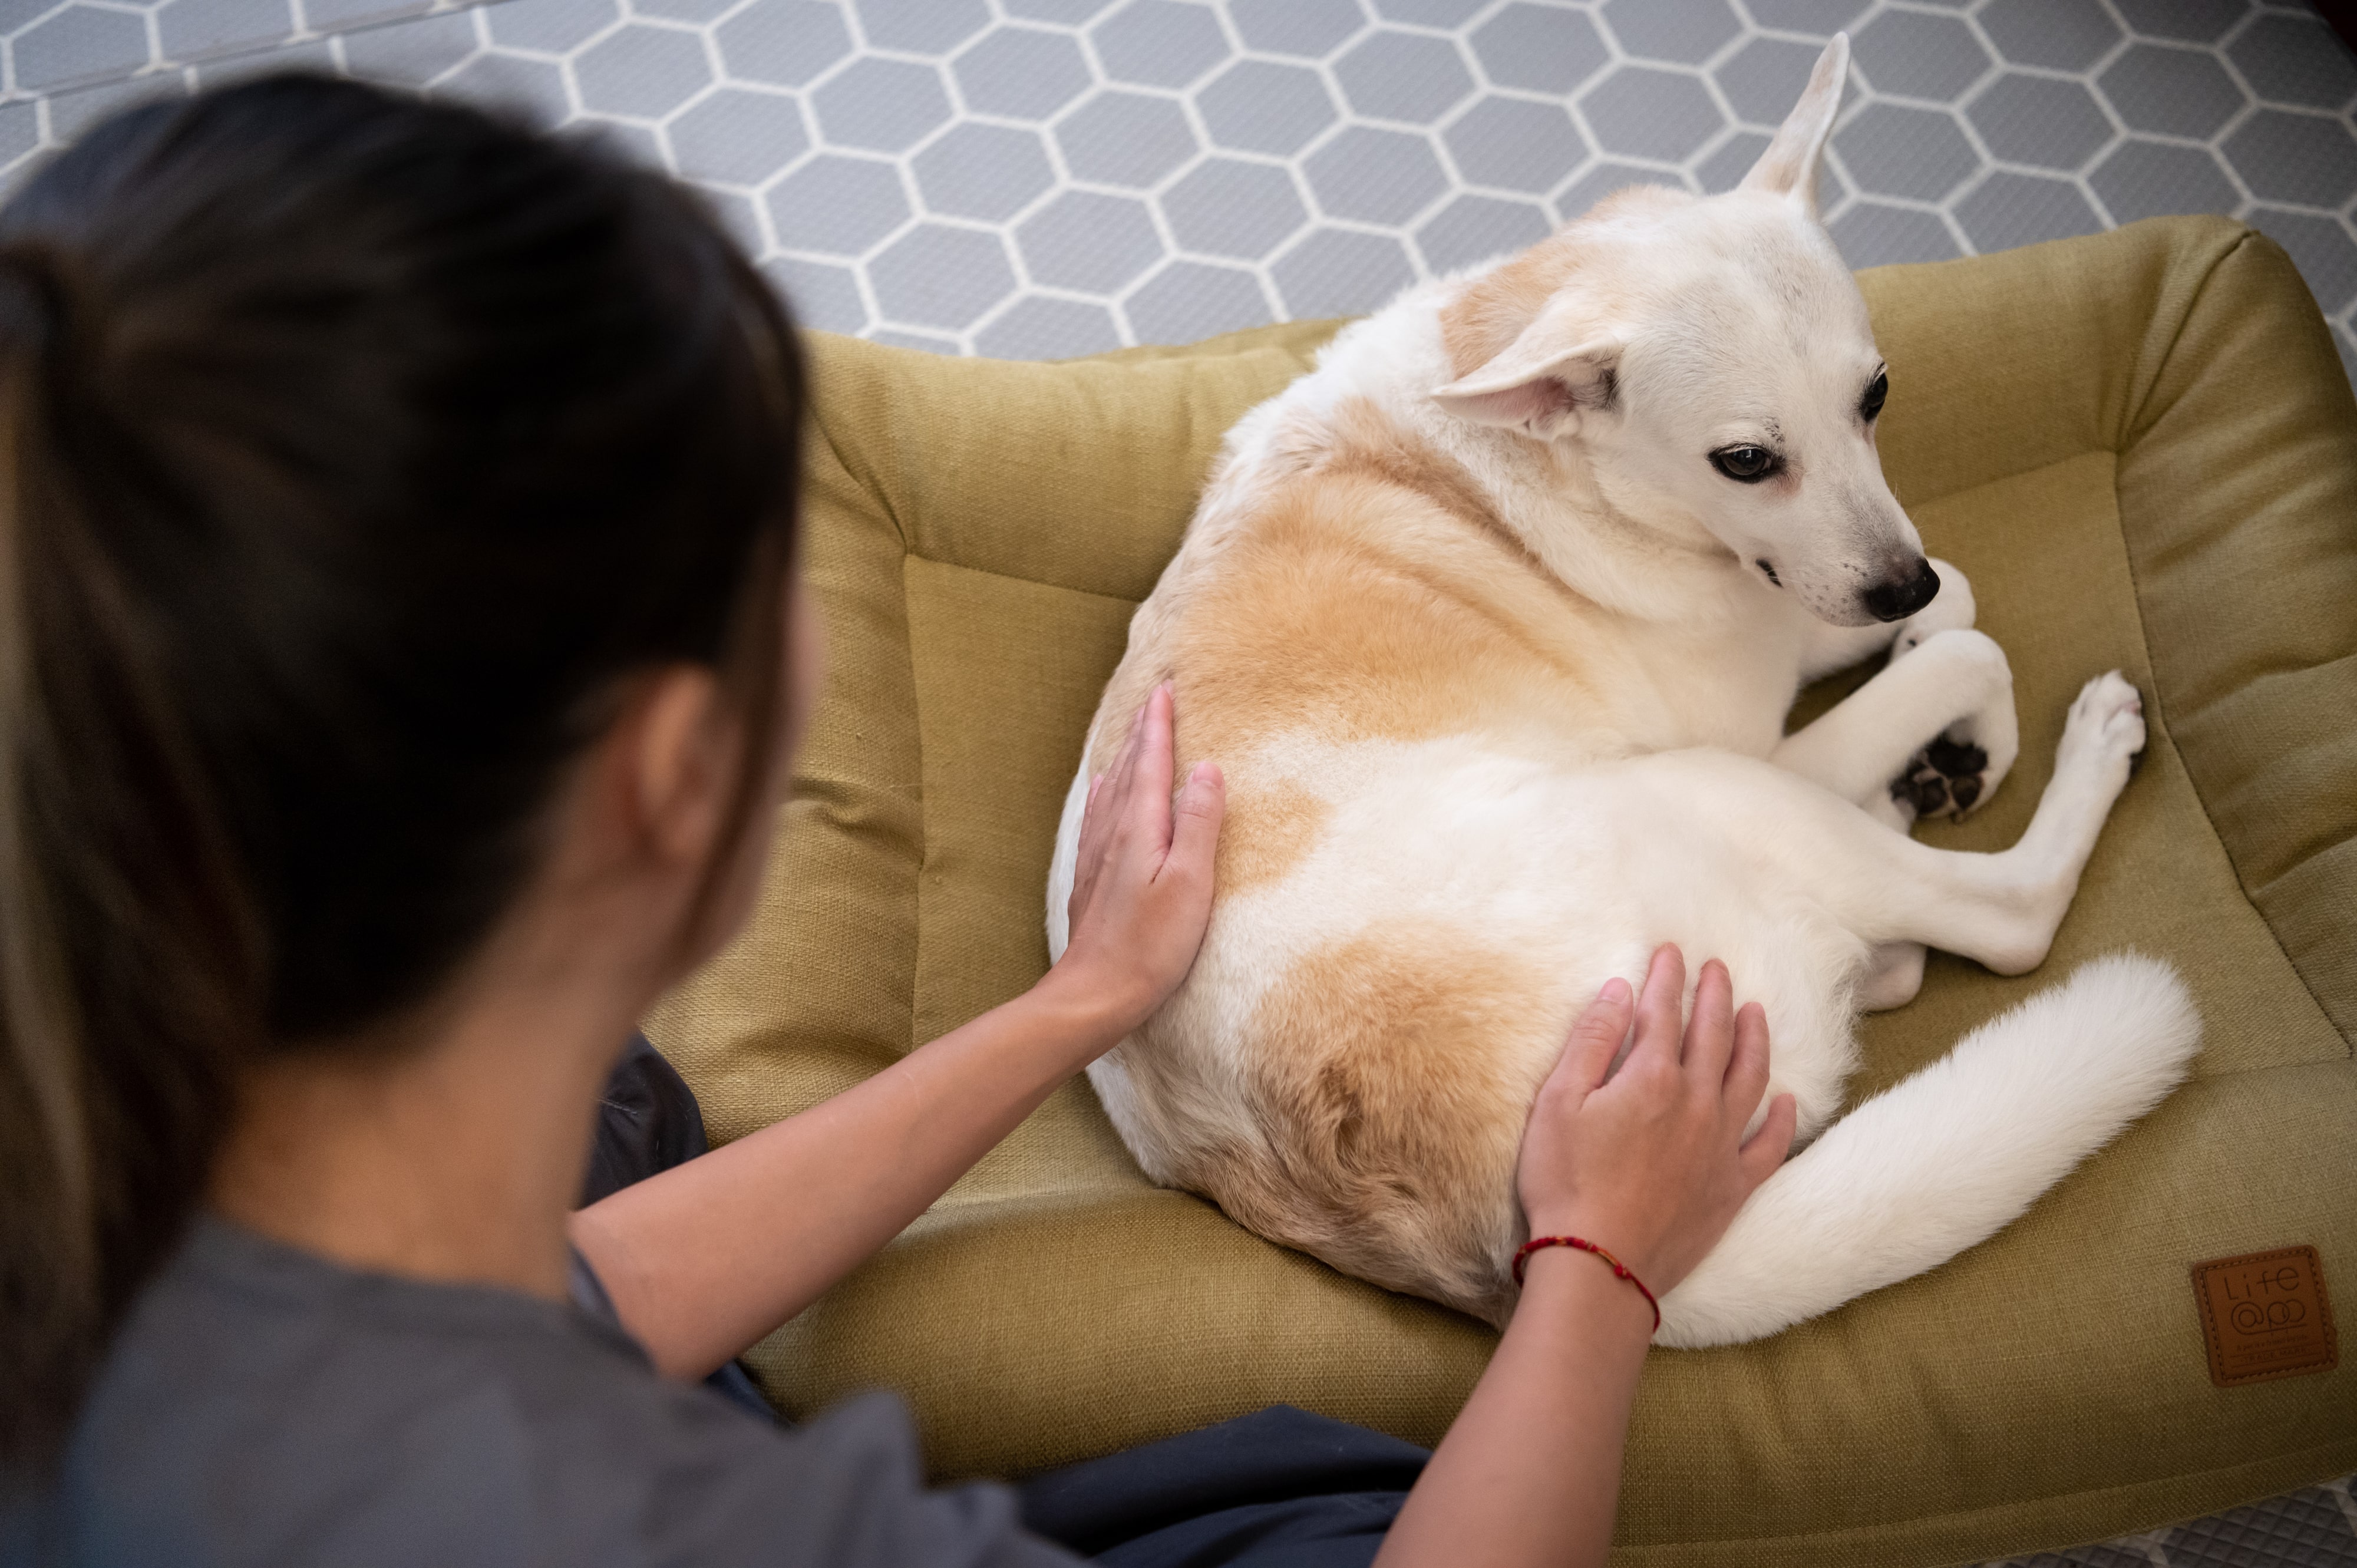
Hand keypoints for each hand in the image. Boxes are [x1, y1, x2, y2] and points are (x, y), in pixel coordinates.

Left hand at [1054, 682, 1224, 1037]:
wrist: (1094, 994)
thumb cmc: (1150, 946)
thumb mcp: (1190, 884)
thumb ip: (1198, 823)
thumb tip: (1206, 767)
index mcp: (1139, 828)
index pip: (1152, 762)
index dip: (1159, 724)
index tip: (1165, 689)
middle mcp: (1112, 833)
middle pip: (1130, 769)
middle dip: (1143, 731)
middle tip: (1154, 697)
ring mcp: (1097, 855)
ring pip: (1113, 789)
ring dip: (1127, 757)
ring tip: (1134, 733)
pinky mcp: (1091, 878)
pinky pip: (1098, 815)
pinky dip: (1106, 790)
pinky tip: (1104, 789)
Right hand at [1515, 945, 1795, 1295]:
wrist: (1599, 1265)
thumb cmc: (1566, 1184)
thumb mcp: (1557, 1103)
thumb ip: (1591, 1042)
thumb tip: (1618, 992)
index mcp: (1651, 1078)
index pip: (1664, 1012)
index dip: (1667, 978)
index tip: (1671, 952)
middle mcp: (1696, 1103)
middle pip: (1713, 1035)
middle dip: (1715, 995)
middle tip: (1717, 969)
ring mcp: (1721, 1146)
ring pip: (1750, 1078)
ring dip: (1755, 1040)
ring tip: (1756, 1012)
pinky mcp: (1732, 1187)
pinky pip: (1770, 1146)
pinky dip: (1783, 1120)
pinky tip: (1788, 1101)